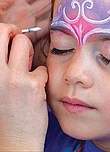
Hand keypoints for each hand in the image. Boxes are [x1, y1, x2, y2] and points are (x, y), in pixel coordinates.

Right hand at [0, 23, 47, 149]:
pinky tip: (37, 89)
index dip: (5, 32)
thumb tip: (15, 42)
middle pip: (8, 33)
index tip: (11, 36)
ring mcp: (15, 78)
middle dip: (16, 34)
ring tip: (30, 70)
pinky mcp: (33, 84)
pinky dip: (42, 76)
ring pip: (25, 44)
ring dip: (30, 54)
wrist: (16, 140)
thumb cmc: (7, 112)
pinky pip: (42, 68)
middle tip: (21, 45)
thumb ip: (5, 66)